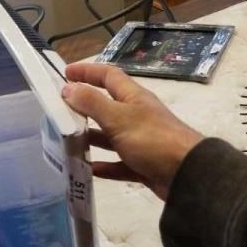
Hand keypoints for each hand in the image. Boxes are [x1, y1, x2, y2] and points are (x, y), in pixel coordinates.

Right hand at [62, 62, 202, 199]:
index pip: (108, 76)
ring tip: (67, 140)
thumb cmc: (152, 139)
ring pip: (110, 136)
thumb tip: (68, 88)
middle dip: (84, 106)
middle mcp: (136, 116)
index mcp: (133, 98)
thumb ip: (92, 103)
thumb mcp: (118, 117)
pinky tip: (87, 168)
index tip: (65, 73)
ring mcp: (140, 141)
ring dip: (91, 137)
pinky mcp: (142, 164)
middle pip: (106, 106)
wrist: (186, 174)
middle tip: (59, 111)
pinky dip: (103, 165)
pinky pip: (118, 163)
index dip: (88, 72)